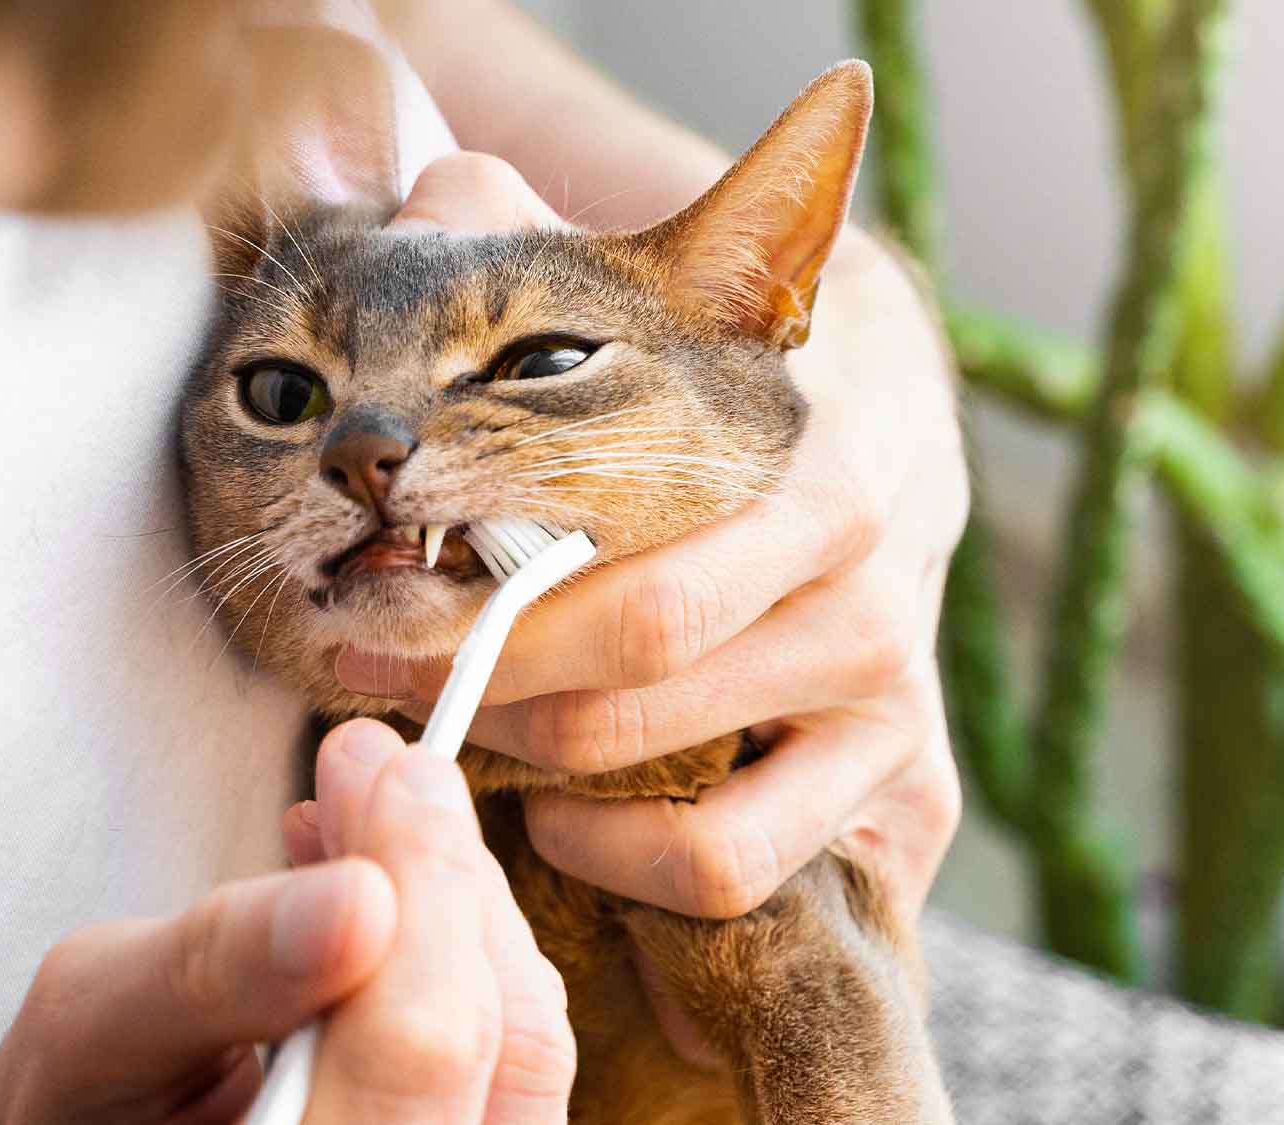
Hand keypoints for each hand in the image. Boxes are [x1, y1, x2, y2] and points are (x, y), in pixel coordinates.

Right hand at [0, 719, 572, 1124]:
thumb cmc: (71, 1110)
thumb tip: (362, 894)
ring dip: (460, 908)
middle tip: (383, 770)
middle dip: (446, 876)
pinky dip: (462, 959)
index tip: (380, 764)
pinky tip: (393, 894)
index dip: (423, 881)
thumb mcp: (93, 1028)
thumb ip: (220, 961)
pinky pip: (511, 1058)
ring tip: (372, 822)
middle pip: (504, 1038)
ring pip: (524, 1043)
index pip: (419, 1043)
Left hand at [331, 152, 967, 925]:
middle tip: (379, 664)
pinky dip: (636, 866)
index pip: (640, 588)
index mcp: (829, 480)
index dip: (488, 614)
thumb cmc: (737, 378)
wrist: (892, 420)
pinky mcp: (906, 794)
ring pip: (693, 816)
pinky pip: (743, 876)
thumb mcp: (663, 300)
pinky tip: (571, 815)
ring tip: (474, 736)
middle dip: (478, 687)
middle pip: (638, 690)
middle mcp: (875, 606)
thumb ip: (545, 248)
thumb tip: (440, 192)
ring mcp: (896, 712)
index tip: (376, 597)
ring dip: (545, 784)